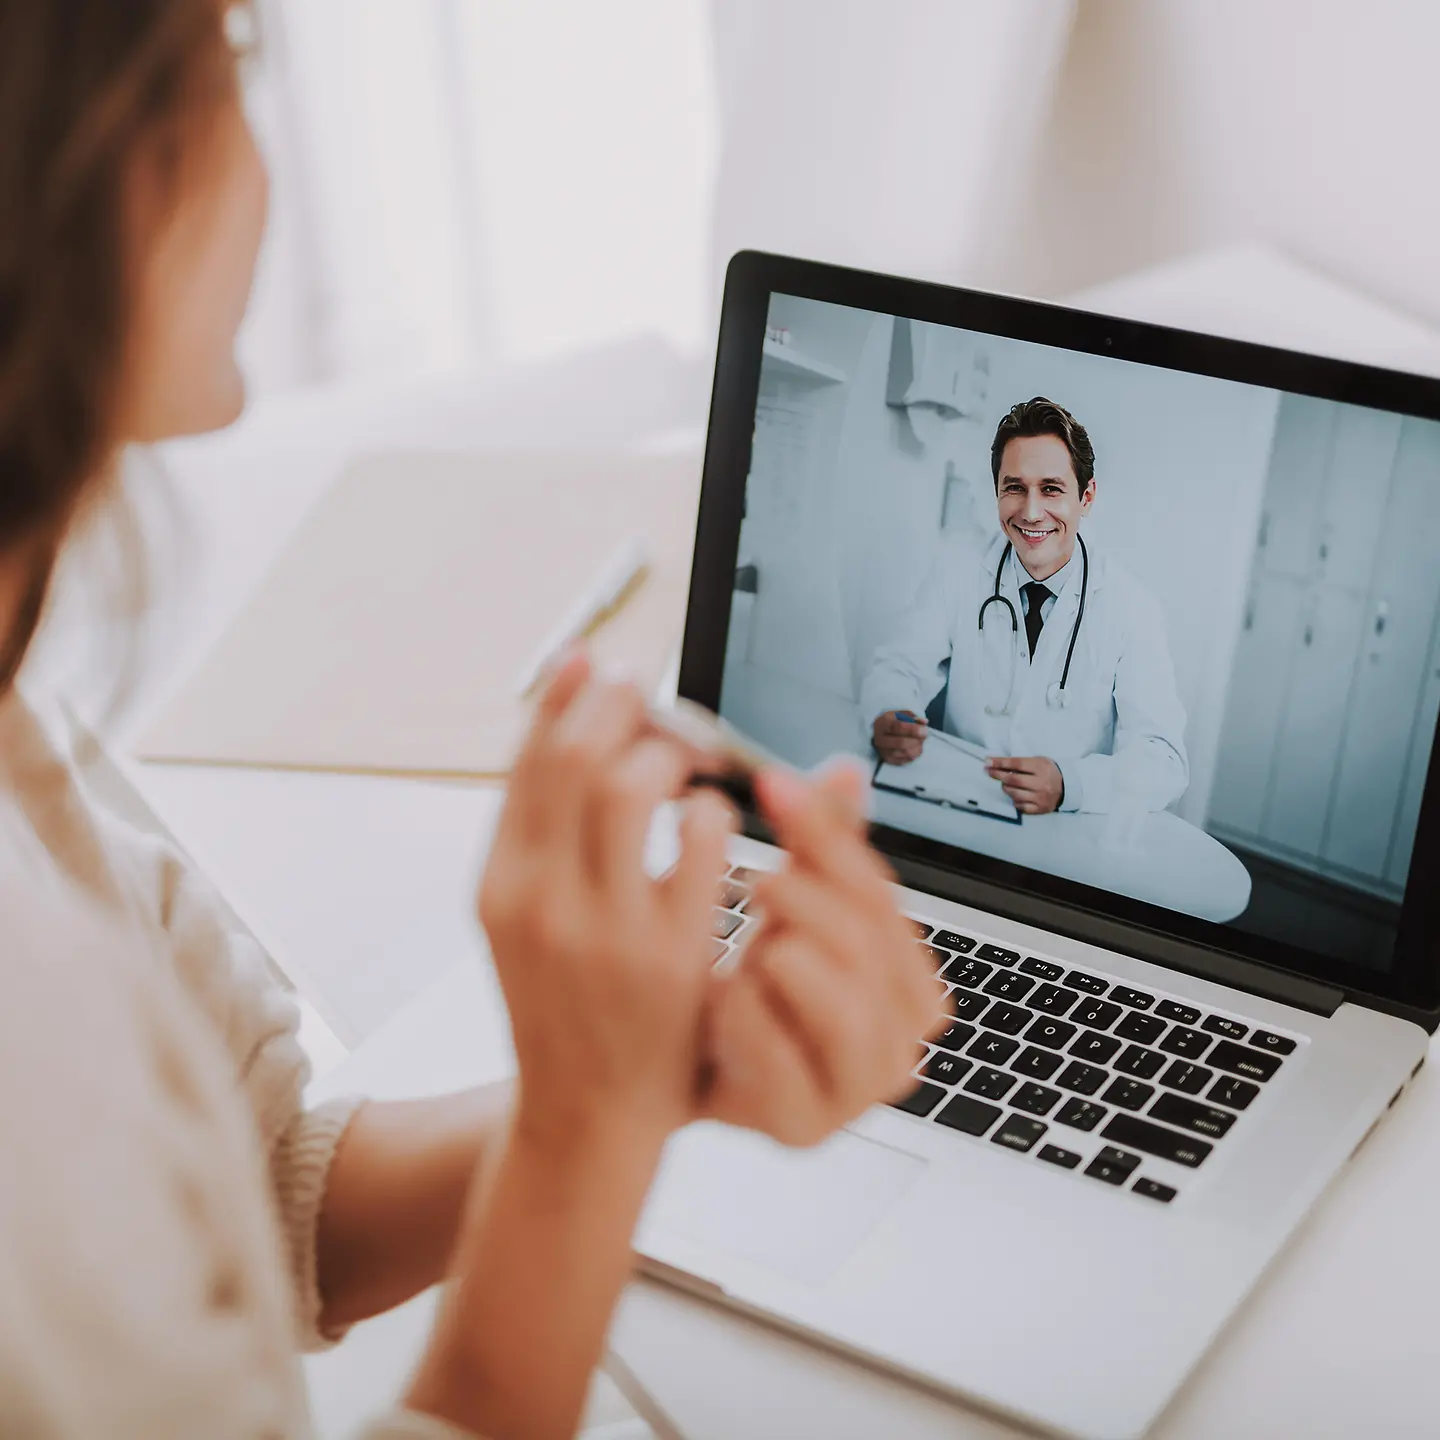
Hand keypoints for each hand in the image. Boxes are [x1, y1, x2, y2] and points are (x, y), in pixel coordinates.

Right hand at [479, 652, 735, 1147]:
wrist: (585, 1116)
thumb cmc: (567, 1006)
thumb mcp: (527, 920)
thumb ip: (543, 832)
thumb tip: (564, 718)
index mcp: (498, 884)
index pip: (527, 760)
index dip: (567, 697)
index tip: (599, 663)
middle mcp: (537, 901)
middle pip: (577, 757)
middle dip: (623, 706)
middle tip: (654, 695)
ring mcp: (602, 929)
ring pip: (633, 787)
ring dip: (671, 754)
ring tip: (689, 762)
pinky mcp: (669, 956)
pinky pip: (703, 842)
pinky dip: (716, 811)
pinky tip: (717, 820)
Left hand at [699, 761, 941, 1145]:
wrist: (694, 1075)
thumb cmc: (756, 992)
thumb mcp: (792, 911)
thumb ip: (823, 848)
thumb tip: (846, 769)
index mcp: (913, 982)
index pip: (880, 894)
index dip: (825, 834)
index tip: (772, 784)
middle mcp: (904, 1039)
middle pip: (864, 942)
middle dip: (800, 899)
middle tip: (754, 880)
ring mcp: (860, 1091)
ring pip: (837, 998)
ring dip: (778, 959)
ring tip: (745, 950)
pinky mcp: (806, 1127)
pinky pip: (778, 1053)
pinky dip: (743, 1016)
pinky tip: (721, 1000)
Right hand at [872, 710, 926, 764]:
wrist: (882, 732)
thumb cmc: (893, 721)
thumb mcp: (901, 714)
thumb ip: (912, 716)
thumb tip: (924, 722)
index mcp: (882, 724)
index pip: (897, 727)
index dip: (913, 729)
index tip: (924, 729)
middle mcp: (880, 739)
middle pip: (901, 743)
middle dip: (917, 739)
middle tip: (925, 735)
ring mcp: (884, 751)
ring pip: (906, 753)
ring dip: (918, 746)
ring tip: (920, 740)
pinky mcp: (890, 760)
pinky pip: (908, 759)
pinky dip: (916, 753)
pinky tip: (916, 746)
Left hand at [985, 755, 1063, 814]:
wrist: (1067, 787)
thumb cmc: (1048, 772)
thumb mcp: (1038, 761)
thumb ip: (1020, 762)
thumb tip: (997, 763)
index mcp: (1041, 768)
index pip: (1017, 764)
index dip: (1001, 762)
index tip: (988, 761)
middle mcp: (1041, 783)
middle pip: (1014, 780)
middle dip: (998, 775)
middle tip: (989, 771)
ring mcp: (1040, 797)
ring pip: (1015, 794)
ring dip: (1005, 788)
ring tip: (1004, 784)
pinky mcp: (1040, 808)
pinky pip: (1021, 807)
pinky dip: (1015, 801)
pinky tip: (1015, 796)